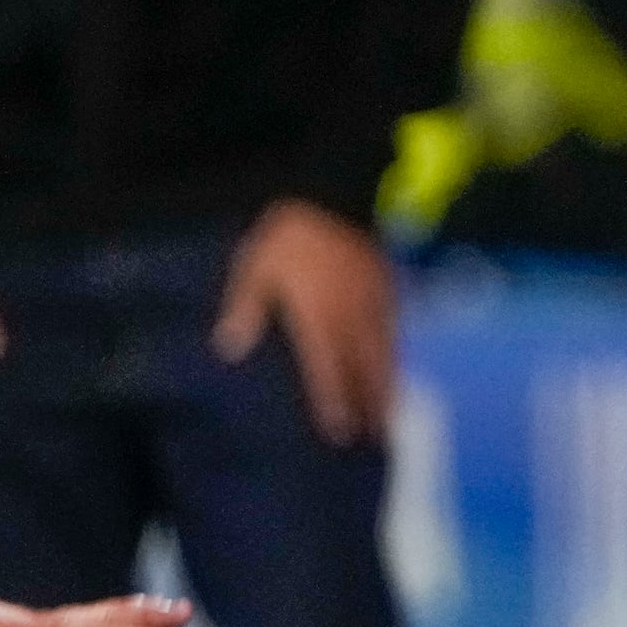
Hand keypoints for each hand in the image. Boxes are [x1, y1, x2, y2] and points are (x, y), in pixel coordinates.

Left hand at [210, 198, 394, 447]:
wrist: (330, 190)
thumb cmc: (287, 234)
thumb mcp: (255, 266)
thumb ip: (245, 306)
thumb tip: (228, 347)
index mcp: (318, 315)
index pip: (326, 368)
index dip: (333, 401)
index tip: (340, 431)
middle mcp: (351, 315)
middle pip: (365, 368)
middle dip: (371, 403)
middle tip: (378, 436)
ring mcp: (375, 301)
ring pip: (386, 351)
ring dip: (389, 384)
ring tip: (392, 413)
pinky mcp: (388, 285)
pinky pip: (397, 327)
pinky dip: (398, 352)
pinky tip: (398, 367)